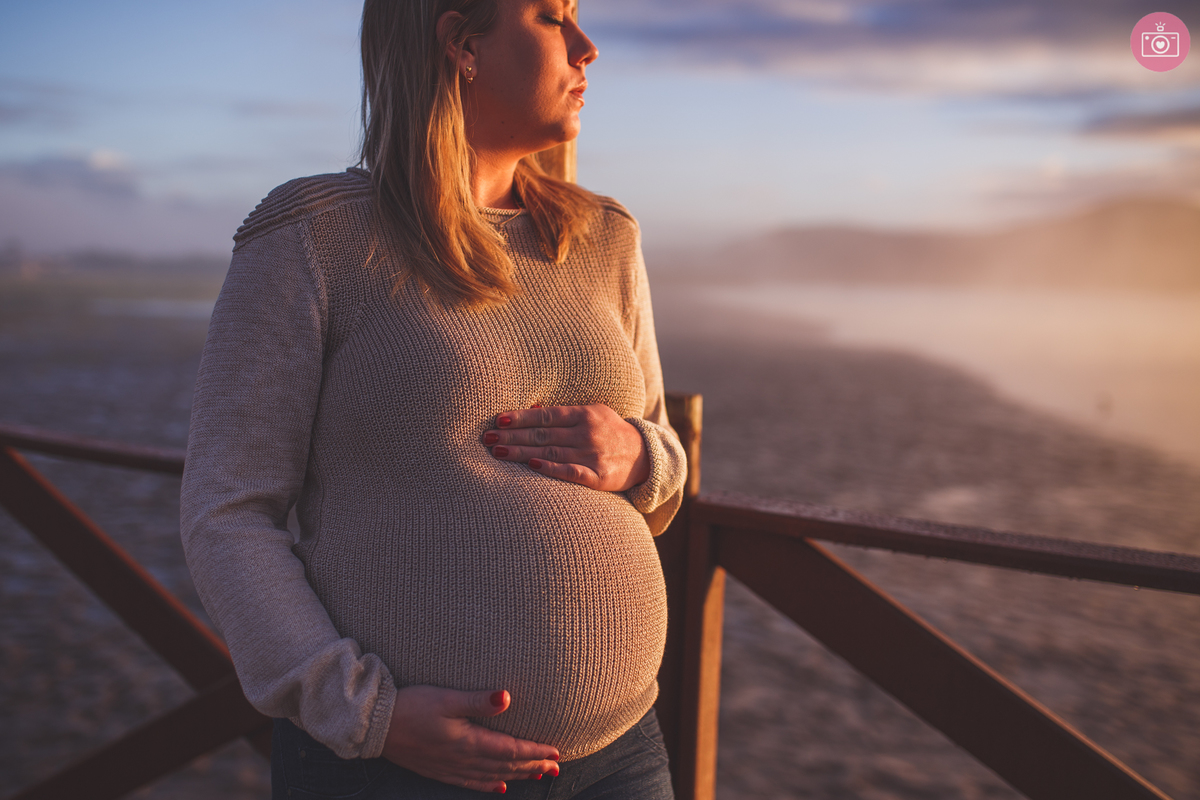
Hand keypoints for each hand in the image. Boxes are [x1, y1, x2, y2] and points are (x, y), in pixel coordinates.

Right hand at [382, 686, 559, 792]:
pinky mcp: (439, 770)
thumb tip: (507, 697)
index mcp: (468, 742)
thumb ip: (478, 700)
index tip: (556, 752)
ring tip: (538, 776)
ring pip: (492, 776)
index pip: (510, 750)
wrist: (375, 726)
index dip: (535, 752)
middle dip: (533, 766)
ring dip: (517, 776)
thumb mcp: (445, 698)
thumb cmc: (410, 706)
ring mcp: (451, 767)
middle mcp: (463, 759)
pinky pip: (471, 783)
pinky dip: (489, 785)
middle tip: (556, 767)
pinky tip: (499, 787)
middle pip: (506, 766)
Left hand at [484, 404, 649, 491]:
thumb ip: (563, 415)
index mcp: (584, 414)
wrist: (645, 456)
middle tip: (487, 438)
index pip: (545, 415)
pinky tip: (533, 466)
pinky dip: (552, 468)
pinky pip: (571, 472)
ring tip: (498, 452)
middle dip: (513, 436)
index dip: (520, 417)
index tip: (498, 420)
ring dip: (521, 452)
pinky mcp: (598, 476)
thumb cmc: (609, 432)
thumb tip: (532, 410)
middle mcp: (587, 432)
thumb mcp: (591, 415)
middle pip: (543, 434)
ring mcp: (593, 454)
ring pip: (550, 452)